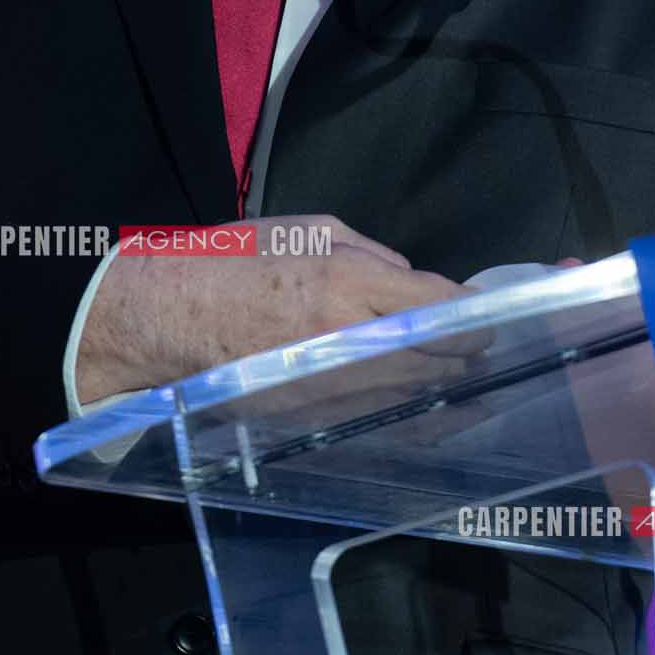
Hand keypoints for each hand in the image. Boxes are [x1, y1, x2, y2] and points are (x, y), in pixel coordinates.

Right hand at [74, 213, 473, 406]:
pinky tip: (438, 418)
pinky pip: (384, 424)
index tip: (489, 311)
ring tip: (475, 383)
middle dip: (468, 351)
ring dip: (452, 389)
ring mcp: (333, 389)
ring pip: (417, 397)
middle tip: (486, 347)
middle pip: (437, 355)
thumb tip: (407, 279)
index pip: (435, 304)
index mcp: (346, 282)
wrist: (166, 321)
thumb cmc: (230, 262)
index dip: (472, 310)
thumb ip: (368, 251)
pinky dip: (416, 421)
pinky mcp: (316, 420)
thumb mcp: (301, 229)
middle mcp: (348, 341)